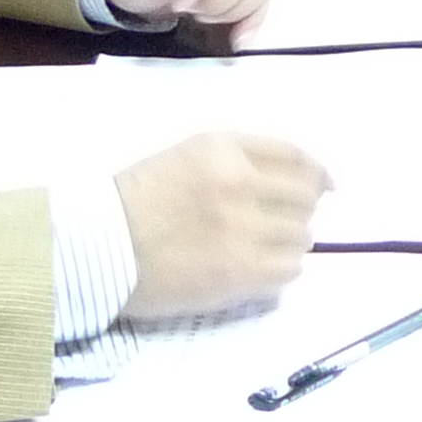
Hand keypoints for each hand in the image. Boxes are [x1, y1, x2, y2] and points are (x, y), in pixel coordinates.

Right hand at [112, 131, 328, 318]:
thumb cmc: (134, 199)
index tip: (325, 185)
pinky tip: (257, 269)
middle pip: (306, 197)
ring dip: (289, 241)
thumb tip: (312, 176)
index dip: (318, 173)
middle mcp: (239, 183)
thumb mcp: (189, 154)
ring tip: (261, 247)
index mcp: (224, 148)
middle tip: (280, 221)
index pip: (297, 156)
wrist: (96, 248)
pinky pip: (288, 271)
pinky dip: (280, 270)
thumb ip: (243, 156)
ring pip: (302, 236)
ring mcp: (242, 229)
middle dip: (300, 209)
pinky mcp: (238, 273)